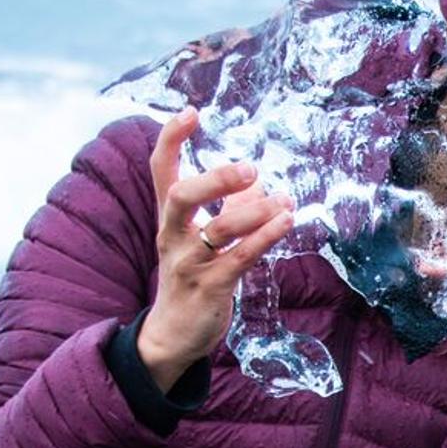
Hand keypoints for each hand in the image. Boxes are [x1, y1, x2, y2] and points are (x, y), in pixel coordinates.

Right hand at [138, 110, 293, 379]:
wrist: (172, 336)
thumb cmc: (191, 278)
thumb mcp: (203, 239)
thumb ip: (230, 208)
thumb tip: (259, 182)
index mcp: (168, 219)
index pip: (160, 171)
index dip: (171, 139)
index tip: (190, 112)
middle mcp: (172, 236)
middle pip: (181, 196)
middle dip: (214, 178)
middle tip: (249, 167)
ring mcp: (189, 263)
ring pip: (217, 230)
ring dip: (253, 212)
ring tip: (282, 200)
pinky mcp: (210, 288)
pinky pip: (239, 258)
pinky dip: (265, 237)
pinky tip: (286, 220)